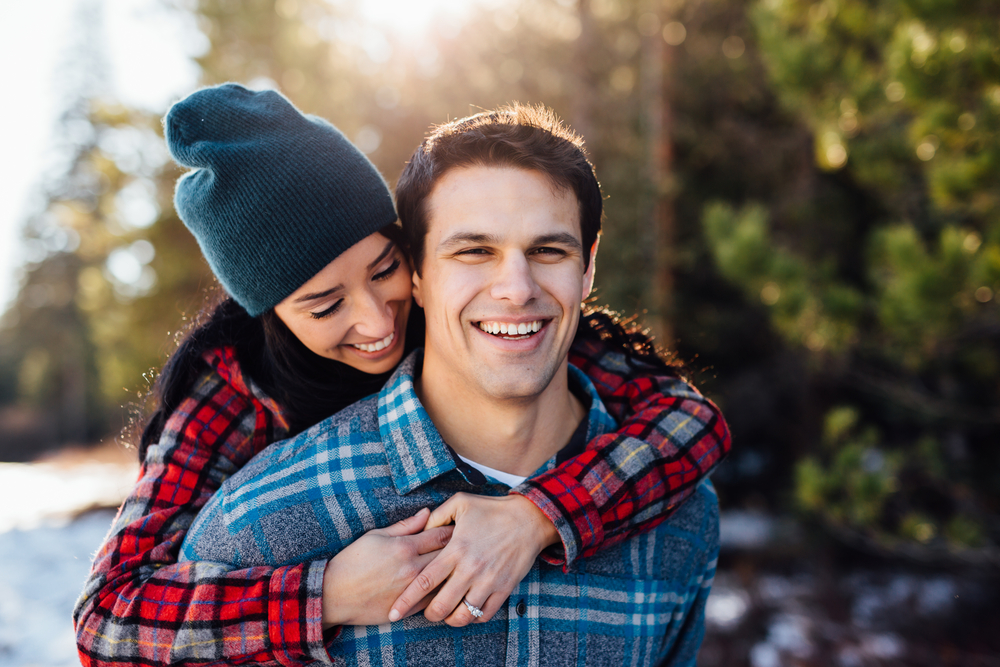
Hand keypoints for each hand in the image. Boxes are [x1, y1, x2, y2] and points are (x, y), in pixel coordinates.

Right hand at [321, 507, 452, 627]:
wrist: (335, 594)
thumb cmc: (353, 561)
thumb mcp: (376, 536)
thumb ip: (406, 525)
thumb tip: (427, 513)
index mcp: (404, 546)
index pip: (440, 534)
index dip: (453, 529)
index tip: (461, 527)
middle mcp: (412, 568)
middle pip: (449, 555)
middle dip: (460, 548)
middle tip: (470, 543)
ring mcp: (413, 589)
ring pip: (446, 578)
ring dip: (456, 571)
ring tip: (465, 564)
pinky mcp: (411, 607)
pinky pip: (437, 597)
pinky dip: (445, 590)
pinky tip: (451, 584)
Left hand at [387, 493, 559, 626]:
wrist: (529, 518)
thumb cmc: (492, 509)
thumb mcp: (461, 502)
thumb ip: (436, 517)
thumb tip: (419, 530)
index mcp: (455, 549)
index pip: (424, 582)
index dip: (406, 600)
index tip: (394, 612)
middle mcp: (470, 569)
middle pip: (440, 605)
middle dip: (427, 614)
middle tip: (424, 612)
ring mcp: (488, 581)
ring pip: (462, 615)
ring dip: (450, 619)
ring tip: (446, 613)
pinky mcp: (504, 588)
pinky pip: (484, 614)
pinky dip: (472, 617)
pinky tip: (467, 610)